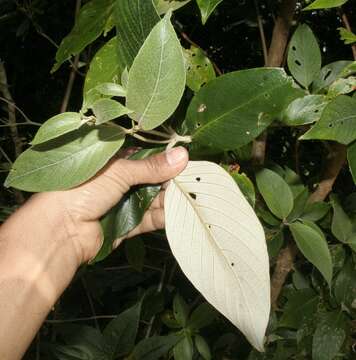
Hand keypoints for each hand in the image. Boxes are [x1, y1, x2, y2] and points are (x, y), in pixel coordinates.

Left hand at [29, 146, 188, 264]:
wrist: (59, 232)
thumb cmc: (82, 191)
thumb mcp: (118, 172)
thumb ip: (151, 167)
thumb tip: (183, 154)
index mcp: (114, 163)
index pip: (147, 159)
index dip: (167, 161)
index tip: (188, 162)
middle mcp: (119, 182)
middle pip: (153, 180)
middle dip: (172, 183)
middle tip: (194, 182)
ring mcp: (123, 204)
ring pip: (153, 200)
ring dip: (170, 201)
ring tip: (191, 199)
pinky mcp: (126, 225)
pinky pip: (149, 219)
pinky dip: (163, 217)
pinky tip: (179, 215)